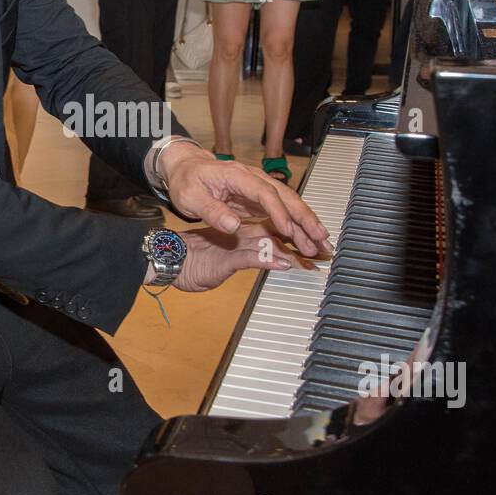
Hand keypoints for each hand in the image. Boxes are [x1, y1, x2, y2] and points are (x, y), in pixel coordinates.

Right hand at [149, 221, 309, 292]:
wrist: (170, 258)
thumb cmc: (197, 258)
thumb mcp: (229, 259)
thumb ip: (253, 256)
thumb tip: (280, 259)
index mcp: (246, 232)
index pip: (279, 230)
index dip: (301, 234)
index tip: (320, 242)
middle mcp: (245, 236)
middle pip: (281, 234)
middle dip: (305, 240)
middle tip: (326, 248)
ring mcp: (236, 246)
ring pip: (270, 244)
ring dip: (293, 250)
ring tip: (313, 255)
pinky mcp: (226, 259)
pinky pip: (249, 258)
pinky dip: (267, 261)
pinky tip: (283, 264)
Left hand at [158, 142, 332, 259]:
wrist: (187, 167)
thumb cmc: (187, 180)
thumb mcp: (190, 197)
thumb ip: (211, 210)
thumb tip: (232, 225)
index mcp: (237, 176)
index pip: (264, 193)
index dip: (278, 212)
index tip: (287, 230)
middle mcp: (253, 180)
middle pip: (285, 196)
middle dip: (304, 217)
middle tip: (319, 237)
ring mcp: (258, 189)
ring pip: (288, 204)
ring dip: (305, 223)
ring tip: (320, 243)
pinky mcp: (258, 200)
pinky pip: (281, 212)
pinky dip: (295, 225)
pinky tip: (305, 238)